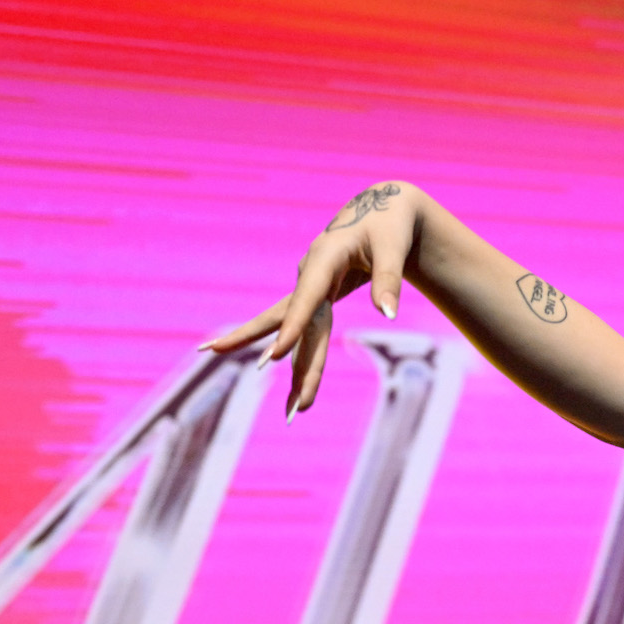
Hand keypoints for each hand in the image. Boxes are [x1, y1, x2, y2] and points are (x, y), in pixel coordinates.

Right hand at [201, 181, 413, 419]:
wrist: (382, 210)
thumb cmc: (389, 226)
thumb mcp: (393, 248)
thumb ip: (388, 280)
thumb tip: (389, 315)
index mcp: (323, 258)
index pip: (305, 298)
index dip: (290, 327)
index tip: (273, 356)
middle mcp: (310, 276)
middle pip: (286, 317)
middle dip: (270, 348)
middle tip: (229, 363)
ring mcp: (312, 290)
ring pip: (297, 333)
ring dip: (294, 371)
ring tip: (292, 412)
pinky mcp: (320, 300)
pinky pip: (309, 334)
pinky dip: (304, 360)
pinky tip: (297, 391)